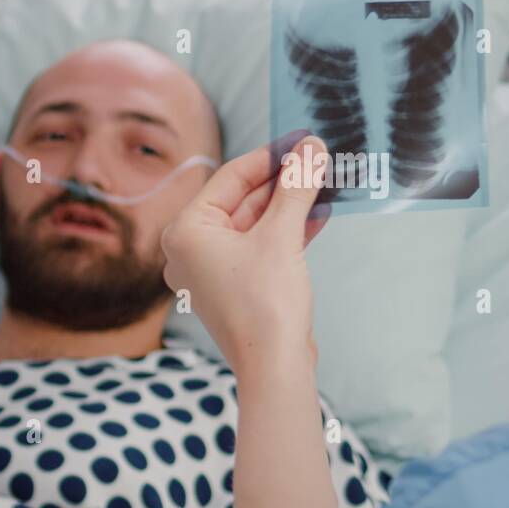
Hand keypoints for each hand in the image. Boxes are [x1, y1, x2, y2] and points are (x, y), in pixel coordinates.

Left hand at [161, 135, 328, 375]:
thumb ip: (296, 187)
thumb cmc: (266, 305)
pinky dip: (287, 230)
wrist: (274, 367)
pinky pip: (260, 246)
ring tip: (323, 180)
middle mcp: (191, 249)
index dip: (270, 156)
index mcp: (185, 232)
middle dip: (283, 180)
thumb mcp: (282, 235)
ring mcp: (212, 270)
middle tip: (317, 157)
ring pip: (255, 223)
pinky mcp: (236, 286)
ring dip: (289, 204)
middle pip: (242, 199)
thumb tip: (311, 149)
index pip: (230, 177)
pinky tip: (318, 212)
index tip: (301, 140)